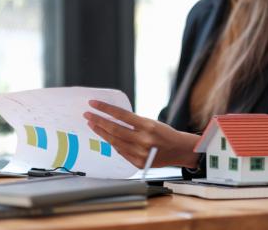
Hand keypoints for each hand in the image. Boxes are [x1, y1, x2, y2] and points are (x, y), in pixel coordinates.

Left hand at [83, 100, 200, 168]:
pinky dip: (112, 143)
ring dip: (101, 132)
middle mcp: (143, 140)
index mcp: (147, 126)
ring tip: (93, 125)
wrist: (179, 151)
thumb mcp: (151, 122)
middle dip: (98, 121)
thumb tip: (112, 118)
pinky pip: (120, 151)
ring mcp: (139, 153)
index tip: (94, 104)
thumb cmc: (165, 134)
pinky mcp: (137, 163)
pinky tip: (106, 137)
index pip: (121, 115)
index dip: (105, 109)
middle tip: (88, 114)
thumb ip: (133, 122)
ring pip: (114, 141)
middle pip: (114, 129)